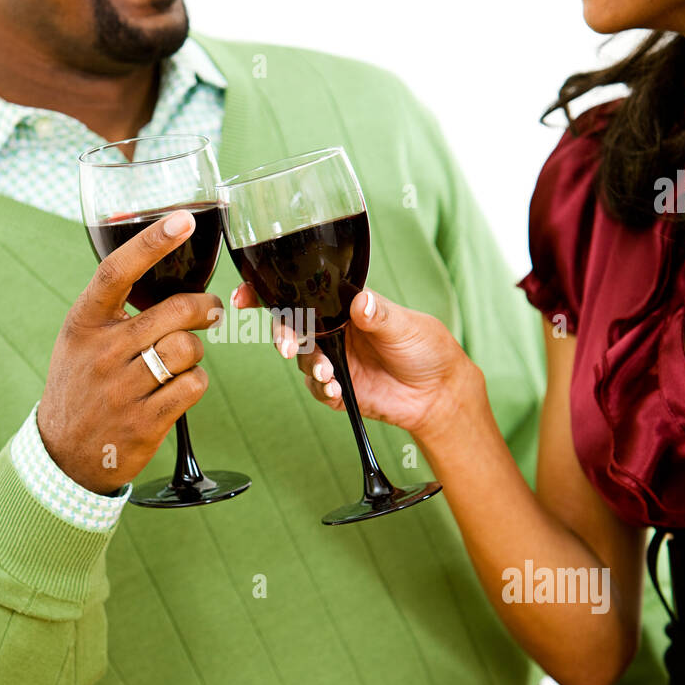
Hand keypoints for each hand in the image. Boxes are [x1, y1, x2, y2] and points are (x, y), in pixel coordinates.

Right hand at [38, 212, 221, 492]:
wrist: (64, 454)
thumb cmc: (82, 383)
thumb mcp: (81, 339)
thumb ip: (114, 308)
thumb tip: (165, 269)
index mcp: (84, 323)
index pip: (116, 271)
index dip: (152, 242)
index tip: (183, 219)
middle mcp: (102, 353)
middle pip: (174, 313)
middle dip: (203, 309)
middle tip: (209, 312)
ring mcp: (122, 390)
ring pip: (189, 350)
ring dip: (196, 352)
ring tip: (182, 358)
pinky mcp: (145, 422)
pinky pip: (194, 385)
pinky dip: (196, 382)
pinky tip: (179, 387)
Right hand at [231, 283, 478, 441]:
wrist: (438, 392)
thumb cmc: (427, 347)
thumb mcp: (406, 325)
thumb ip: (380, 314)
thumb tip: (360, 302)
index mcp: (345, 303)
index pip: (302, 292)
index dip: (269, 291)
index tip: (246, 294)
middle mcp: (333, 329)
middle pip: (292, 325)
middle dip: (283, 334)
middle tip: (288, 345)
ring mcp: (333, 358)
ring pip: (301, 358)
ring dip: (308, 365)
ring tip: (327, 373)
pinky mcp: (338, 387)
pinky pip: (317, 388)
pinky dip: (321, 388)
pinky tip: (335, 388)